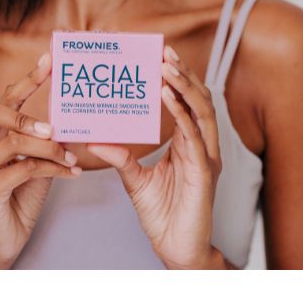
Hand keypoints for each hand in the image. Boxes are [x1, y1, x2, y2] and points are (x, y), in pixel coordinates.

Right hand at [0, 51, 81, 268]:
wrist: (4, 237)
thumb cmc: (20, 194)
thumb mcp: (34, 159)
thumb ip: (43, 139)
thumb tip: (70, 118)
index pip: (2, 98)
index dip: (25, 79)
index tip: (49, 61)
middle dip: (23, 112)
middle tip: (53, 127)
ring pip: (13, 142)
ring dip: (49, 147)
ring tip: (71, 156)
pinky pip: (24, 168)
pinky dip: (52, 168)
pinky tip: (71, 172)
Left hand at [86, 44, 225, 268]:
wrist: (175, 248)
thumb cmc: (162, 213)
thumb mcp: (135, 179)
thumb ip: (121, 157)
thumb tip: (96, 139)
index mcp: (188, 144)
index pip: (187, 104)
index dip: (178, 80)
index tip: (162, 57)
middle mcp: (201, 145)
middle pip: (199, 101)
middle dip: (184, 75)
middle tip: (166, 53)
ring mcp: (205, 157)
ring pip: (202, 112)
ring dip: (184, 86)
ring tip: (167, 67)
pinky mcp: (203, 171)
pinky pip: (195, 136)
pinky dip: (182, 113)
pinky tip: (168, 96)